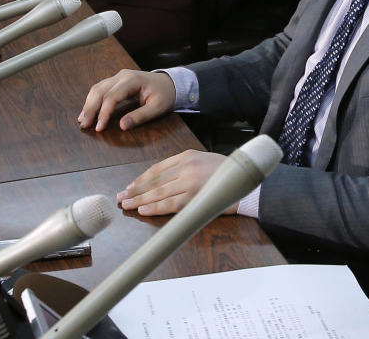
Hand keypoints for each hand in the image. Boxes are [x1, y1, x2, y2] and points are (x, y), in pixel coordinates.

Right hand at [79, 69, 175, 130]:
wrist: (170, 83)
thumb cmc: (165, 95)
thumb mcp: (157, 108)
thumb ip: (140, 116)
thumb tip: (122, 126)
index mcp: (133, 80)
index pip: (112, 96)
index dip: (104, 113)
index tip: (99, 128)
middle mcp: (122, 76)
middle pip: (100, 90)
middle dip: (90, 108)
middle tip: (84, 125)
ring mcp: (118, 77)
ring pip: (97, 88)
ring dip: (88, 104)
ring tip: (82, 120)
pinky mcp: (116, 81)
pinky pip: (101, 89)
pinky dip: (93, 100)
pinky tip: (88, 111)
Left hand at [117, 150, 236, 215]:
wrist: (247, 179)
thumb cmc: (227, 172)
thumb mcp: (203, 160)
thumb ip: (184, 167)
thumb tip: (163, 180)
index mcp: (186, 156)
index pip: (157, 169)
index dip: (142, 179)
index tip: (131, 186)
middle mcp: (185, 168)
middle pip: (154, 181)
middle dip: (135, 190)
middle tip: (121, 197)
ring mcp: (189, 183)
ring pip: (158, 193)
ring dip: (140, 200)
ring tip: (127, 205)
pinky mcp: (194, 198)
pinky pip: (169, 204)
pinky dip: (154, 208)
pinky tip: (143, 210)